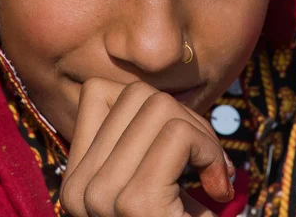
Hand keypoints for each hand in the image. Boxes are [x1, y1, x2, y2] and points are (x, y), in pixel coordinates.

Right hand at [60, 78, 234, 216]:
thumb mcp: (146, 187)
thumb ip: (139, 145)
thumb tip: (157, 96)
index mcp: (76, 179)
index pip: (98, 92)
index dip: (147, 104)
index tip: (174, 142)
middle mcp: (77, 186)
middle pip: (135, 95)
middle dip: (185, 117)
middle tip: (204, 161)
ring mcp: (99, 195)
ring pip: (158, 105)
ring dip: (202, 134)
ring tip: (211, 175)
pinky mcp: (133, 203)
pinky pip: (177, 134)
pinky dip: (209, 151)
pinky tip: (218, 188)